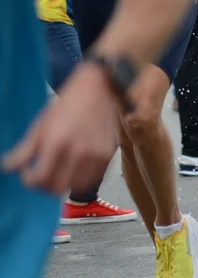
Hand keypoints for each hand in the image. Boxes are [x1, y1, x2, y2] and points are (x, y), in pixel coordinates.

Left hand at [2, 65, 119, 194]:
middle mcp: (77, 153)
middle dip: (44, 186)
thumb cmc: (68, 103)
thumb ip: (24, 149)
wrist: (102, 88)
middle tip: (41, 176)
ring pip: (75, 188)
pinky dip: (79, 180)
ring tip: (58, 172)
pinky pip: (91, 180)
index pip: (40, 179)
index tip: (27, 171)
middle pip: (57, 188)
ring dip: (63, 184)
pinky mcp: (108, 156)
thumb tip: (7, 168)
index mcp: (57, 142)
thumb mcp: (42, 123)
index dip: (29, 181)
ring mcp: (95, 156)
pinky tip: (74, 168)